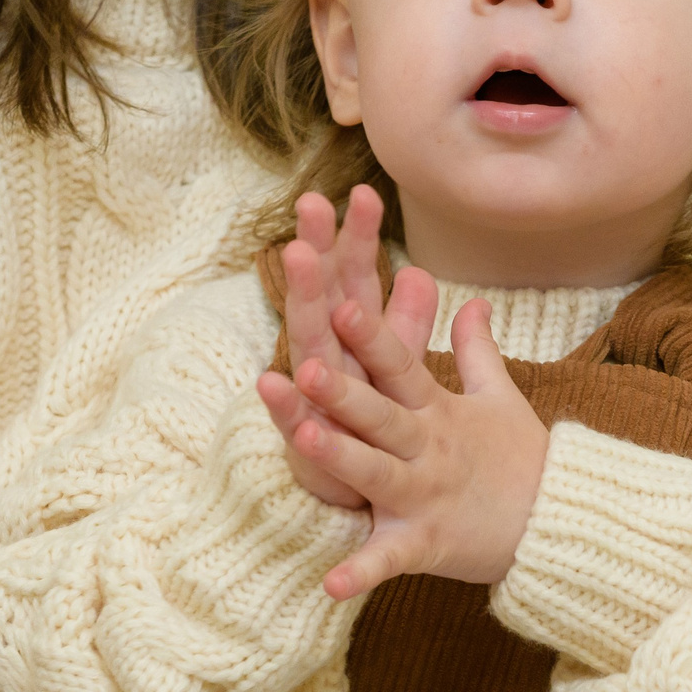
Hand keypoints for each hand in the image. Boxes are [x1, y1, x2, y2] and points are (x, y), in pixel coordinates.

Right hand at [259, 186, 436, 507]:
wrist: (357, 500)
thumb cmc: (374, 430)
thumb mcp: (396, 371)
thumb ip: (406, 325)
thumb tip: (422, 272)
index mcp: (352, 340)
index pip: (355, 278)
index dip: (359, 237)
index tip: (363, 190)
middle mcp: (327, 359)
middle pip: (324, 294)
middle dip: (318, 248)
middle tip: (312, 202)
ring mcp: (311, 397)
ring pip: (305, 342)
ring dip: (300, 301)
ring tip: (296, 258)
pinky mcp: (303, 443)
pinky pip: (290, 420)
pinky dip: (281, 404)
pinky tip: (268, 379)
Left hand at [278, 286, 549, 600]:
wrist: (559, 525)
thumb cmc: (524, 460)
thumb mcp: (501, 398)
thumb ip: (477, 349)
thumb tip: (475, 301)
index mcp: (439, 411)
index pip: (402, 366)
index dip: (373, 337)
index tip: (341, 305)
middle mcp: (427, 449)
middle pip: (381, 415)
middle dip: (344, 392)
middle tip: (306, 366)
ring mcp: (425, 497)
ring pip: (376, 473)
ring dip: (341, 458)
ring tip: (300, 438)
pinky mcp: (426, 545)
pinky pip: (389, 560)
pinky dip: (362, 573)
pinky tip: (330, 586)